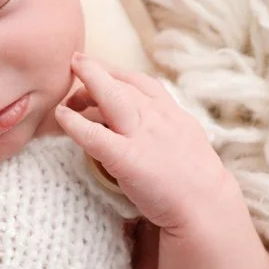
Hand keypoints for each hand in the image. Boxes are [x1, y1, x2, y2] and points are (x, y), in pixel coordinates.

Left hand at [55, 53, 226, 230]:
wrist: (207, 206)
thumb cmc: (195, 181)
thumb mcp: (186, 141)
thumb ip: (164, 128)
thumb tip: (143, 126)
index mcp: (171, 114)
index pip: (142, 83)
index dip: (119, 73)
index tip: (101, 69)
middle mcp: (157, 117)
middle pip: (124, 83)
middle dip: (98, 70)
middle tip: (77, 63)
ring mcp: (142, 136)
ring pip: (112, 98)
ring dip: (88, 83)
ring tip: (68, 76)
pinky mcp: (127, 159)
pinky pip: (95, 136)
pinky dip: (75, 123)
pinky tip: (61, 116)